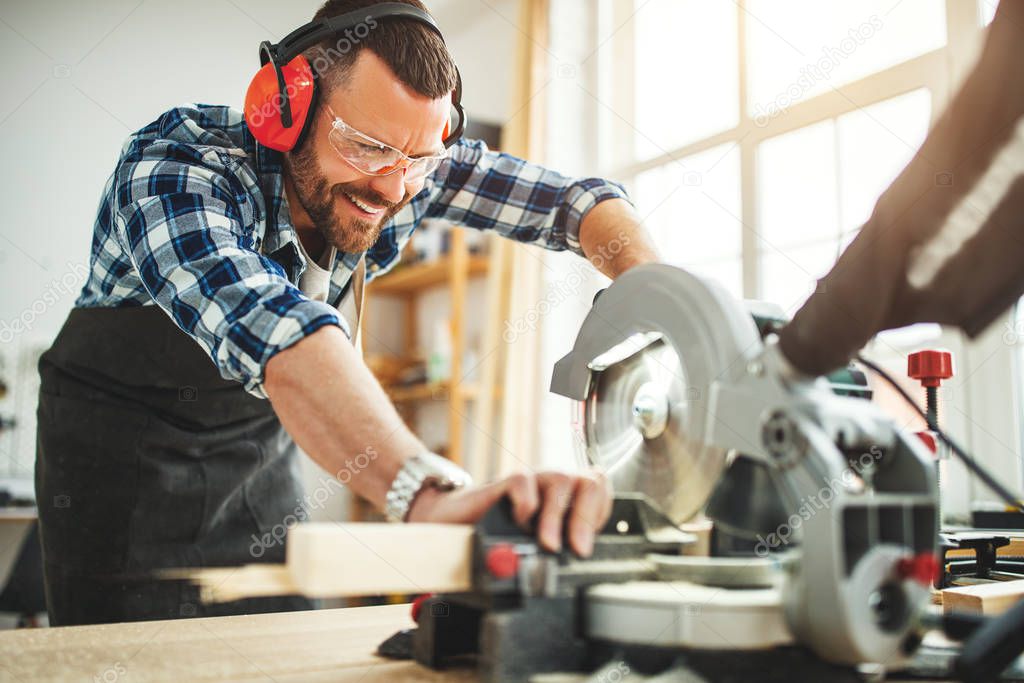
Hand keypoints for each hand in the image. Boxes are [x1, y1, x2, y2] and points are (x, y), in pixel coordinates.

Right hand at [406, 469, 611, 556]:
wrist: (451, 527)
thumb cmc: (496, 540)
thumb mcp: (535, 548)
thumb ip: (557, 549)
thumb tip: (578, 562)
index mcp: (565, 499)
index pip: (600, 489)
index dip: (600, 512)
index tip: (586, 542)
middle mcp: (551, 486)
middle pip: (588, 481)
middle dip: (586, 517)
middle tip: (576, 550)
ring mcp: (530, 481)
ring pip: (561, 479)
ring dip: (557, 517)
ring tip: (546, 544)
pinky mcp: (503, 483)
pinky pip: (524, 481)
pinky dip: (526, 504)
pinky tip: (518, 523)